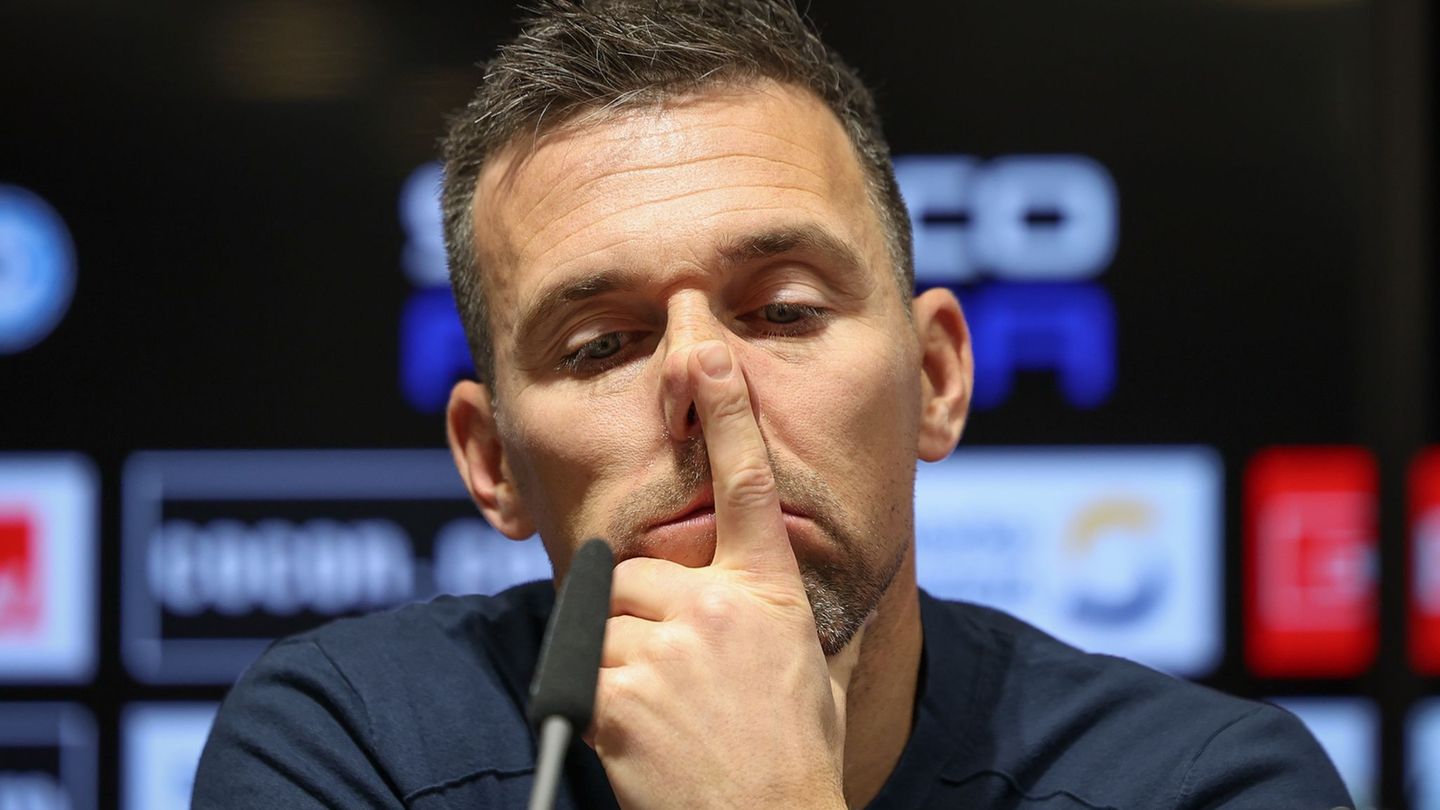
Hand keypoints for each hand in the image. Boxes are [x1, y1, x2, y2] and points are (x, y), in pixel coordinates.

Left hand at [588, 339, 862, 809]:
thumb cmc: (794, 760)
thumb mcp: (815, 677)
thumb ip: (800, 626)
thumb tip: (846, 611)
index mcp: (770, 596)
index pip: (747, 486)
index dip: (728, 416)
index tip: (706, 357)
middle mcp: (719, 609)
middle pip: (636, 572)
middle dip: (640, 616)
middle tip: (674, 679)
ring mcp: (667, 650)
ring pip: (603, 622)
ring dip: (618, 662)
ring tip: (663, 715)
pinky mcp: (618, 694)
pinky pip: (580, 675)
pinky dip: (597, 705)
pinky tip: (639, 739)